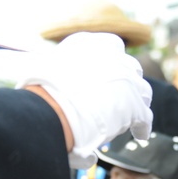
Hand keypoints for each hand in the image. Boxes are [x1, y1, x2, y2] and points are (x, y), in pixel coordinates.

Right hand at [18, 33, 152, 167]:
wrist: (53, 109)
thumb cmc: (39, 93)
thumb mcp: (41, 70)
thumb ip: (49, 72)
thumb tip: (33, 79)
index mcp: (89, 43)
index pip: (109, 46)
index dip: (110, 62)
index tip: (107, 73)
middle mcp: (112, 55)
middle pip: (128, 66)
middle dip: (126, 80)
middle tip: (122, 94)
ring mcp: (126, 79)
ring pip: (142, 90)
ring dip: (138, 101)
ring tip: (133, 115)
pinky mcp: (135, 104)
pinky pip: (144, 116)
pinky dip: (142, 125)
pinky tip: (140, 134)